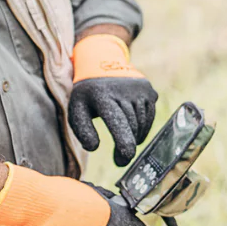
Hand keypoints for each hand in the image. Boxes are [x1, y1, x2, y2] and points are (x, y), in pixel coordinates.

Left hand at [68, 33, 157, 165]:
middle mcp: (123, 90)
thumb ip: (82, 131)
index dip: (123, 142)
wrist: (102, 64)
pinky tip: (134, 131)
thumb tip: (94, 147)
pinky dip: (143, 128)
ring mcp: (139, 89)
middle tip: (120, 161)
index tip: (125, 158)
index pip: (117, 121)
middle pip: (131, 127)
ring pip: (142, 123)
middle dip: (126, 147)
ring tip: (125, 142)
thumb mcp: (77, 110)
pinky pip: (150, 116)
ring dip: (135, 137)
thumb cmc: (88, 95)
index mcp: (102, 95)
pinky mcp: (149, 91)